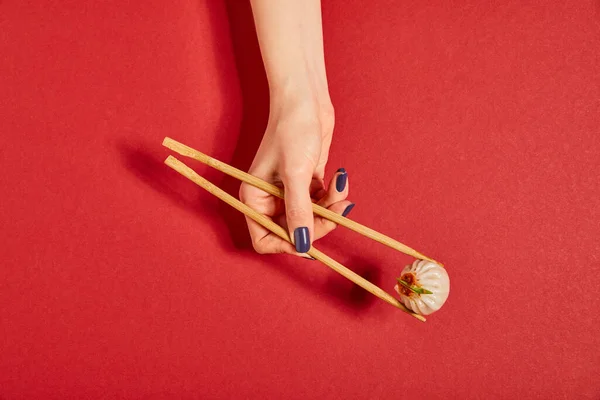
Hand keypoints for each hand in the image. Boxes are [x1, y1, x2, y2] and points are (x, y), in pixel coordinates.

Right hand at [239, 100, 353, 255]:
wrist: (306, 100)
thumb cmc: (293, 130)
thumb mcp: (296, 175)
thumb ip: (298, 212)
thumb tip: (302, 246)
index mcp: (254, 198)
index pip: (265, 239)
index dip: (287, 244)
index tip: (310, 238)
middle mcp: (269, 198)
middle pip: (294, 231)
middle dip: (317, 224)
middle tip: (336, 211)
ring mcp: (289, 191)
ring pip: (312, 218)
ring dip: (330, 208)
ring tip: (340, 188)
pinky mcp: (307, 182)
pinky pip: (322, 202)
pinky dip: (333, 196)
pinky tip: (339, 179)